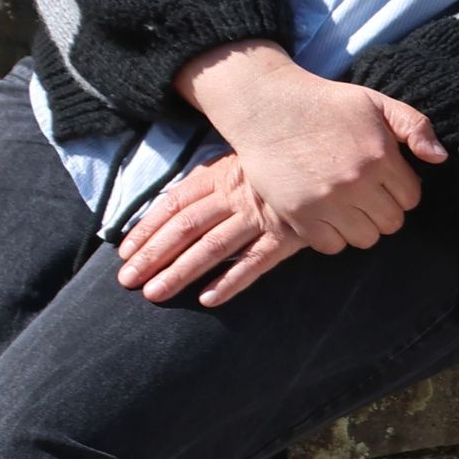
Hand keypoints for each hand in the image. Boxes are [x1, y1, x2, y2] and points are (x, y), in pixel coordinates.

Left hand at [113, 155, 305, 306]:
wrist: (333, 162)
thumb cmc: (282, 164)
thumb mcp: (242, 159)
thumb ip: (211, 179)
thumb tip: (173, 204)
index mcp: (221, 176)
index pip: (174, 204)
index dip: (146, 228)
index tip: (125, 252)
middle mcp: (236, 196)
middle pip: (185, 227)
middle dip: (152, 255)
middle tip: (127, 280)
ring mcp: (262, 216)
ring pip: (213, 247)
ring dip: (180, 272)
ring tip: (155, 294)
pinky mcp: (289, 235)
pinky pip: (256, 262)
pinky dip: (231, 281)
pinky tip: (208, 299)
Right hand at [175, 42, 446, 253]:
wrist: (268, 106)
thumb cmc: (327, 104)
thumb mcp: (376, 102)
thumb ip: (415, 126)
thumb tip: (440, 158)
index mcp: (380, 156)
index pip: (411, 198)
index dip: (401, 190)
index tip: (385, 180)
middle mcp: (356, 182)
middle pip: (392, 222)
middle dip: (384, 209)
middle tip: (367, 194)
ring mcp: (326, 202)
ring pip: (365, 238)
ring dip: (361, 225)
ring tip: (349, 205)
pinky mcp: (299, 215)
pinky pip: (332, 246)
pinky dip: (333, 236)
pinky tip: (328, 215)